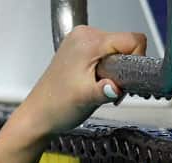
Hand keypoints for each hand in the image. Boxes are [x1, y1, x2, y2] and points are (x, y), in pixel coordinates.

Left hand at [16, 26, 147, 137]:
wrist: (37, 117)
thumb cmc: (55, 107)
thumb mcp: (88, 98)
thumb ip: (109, 89)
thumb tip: (119, 86)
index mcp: (88, 41)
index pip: (133, 40)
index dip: (134, 61)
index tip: (121, 79)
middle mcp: (84, 35)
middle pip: (126, 45)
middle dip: (123, 68)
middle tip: (105, 87)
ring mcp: (80, 42)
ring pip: (118, 51)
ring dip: (114, 71)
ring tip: (96, 87)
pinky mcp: (79, 51)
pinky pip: (107, 55)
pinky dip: (106, 70)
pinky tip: (92, 83)